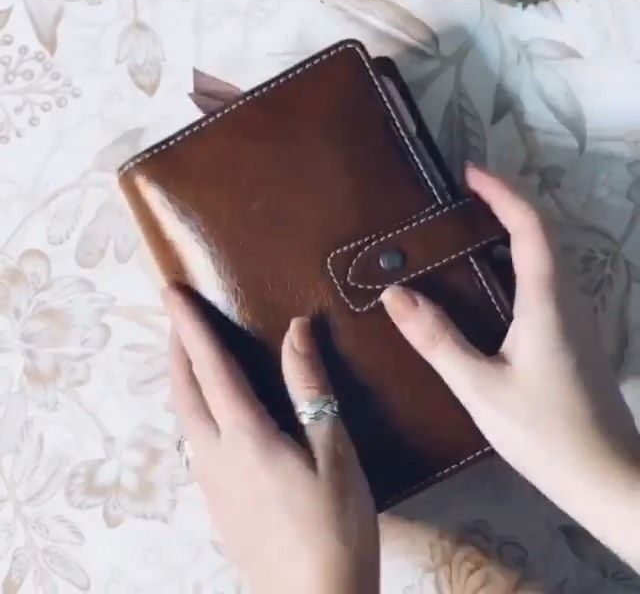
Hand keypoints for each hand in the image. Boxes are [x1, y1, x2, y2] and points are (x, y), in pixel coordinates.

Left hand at [163, 288, 378, 593]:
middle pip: (184, 390)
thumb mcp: (333, 451)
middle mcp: (215, 455)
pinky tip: (209, 411)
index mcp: (245, 436)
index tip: (171, 291)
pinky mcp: (216, 502)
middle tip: (175, 314)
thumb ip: (310, 387)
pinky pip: (194, 439)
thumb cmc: (334, 526)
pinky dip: (193, 406)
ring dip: (182, 377)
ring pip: (184, 416)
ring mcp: (210, 482)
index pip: (211, 366)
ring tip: (188, 353)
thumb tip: (296, 329)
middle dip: (176, 346)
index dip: (191, 325)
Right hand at [381, 164, 639, 570]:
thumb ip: (436, 339)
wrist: (607, 479)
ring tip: (465, 231)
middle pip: (542, 234)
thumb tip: (393, 294)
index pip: (530, 227)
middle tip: (459, 199)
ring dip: (511, 232)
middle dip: (504, 205)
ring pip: (546, 258)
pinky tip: (487, 284)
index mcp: (547, 302)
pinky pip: (544, 282)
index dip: (502, 192)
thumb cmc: (544, 433)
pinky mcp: (571, 338)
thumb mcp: (479, 387)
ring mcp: (574, 319)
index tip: (468, 172)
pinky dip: (515, 262)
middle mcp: (567, 300)